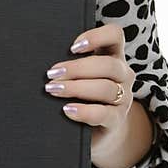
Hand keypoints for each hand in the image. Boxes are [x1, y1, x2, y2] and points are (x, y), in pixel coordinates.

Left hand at [44, 24, 134, 157]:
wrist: (96, 132)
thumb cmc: (82, 97)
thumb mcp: (79, 76)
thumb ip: (70, 66)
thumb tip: (44, 61)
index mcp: (113, 57)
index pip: (115, 35)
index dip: (96, 37)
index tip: (72, 47)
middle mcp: (123, 75)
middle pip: (108, 65)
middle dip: (77, 68)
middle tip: (52, 74)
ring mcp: (123, 98)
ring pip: (106, 88)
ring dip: (76, 87)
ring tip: (53, 90)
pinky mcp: (116, 120)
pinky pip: (103, 114)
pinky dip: (84, 111)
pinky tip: (67, 109)